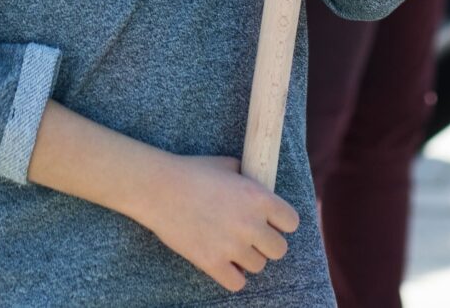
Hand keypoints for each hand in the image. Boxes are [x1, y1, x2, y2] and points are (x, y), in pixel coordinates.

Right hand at [134, 155, 297, 291]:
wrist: (157, 188)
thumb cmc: (191, 172)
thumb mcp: (227, 165)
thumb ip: (248, 178)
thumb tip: (260, 184)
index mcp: (258, 197)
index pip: (292, 223)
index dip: (281, 223)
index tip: (269, 222)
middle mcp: (250, 223)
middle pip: (279, 250)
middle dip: (266, 244)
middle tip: (250, 237)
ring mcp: (231, 245)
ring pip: (259, 266)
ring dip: (247, 259)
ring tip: (232, 247)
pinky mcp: (212, 262)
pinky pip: (237, 283)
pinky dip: (233, 276)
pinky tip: (224, 264)